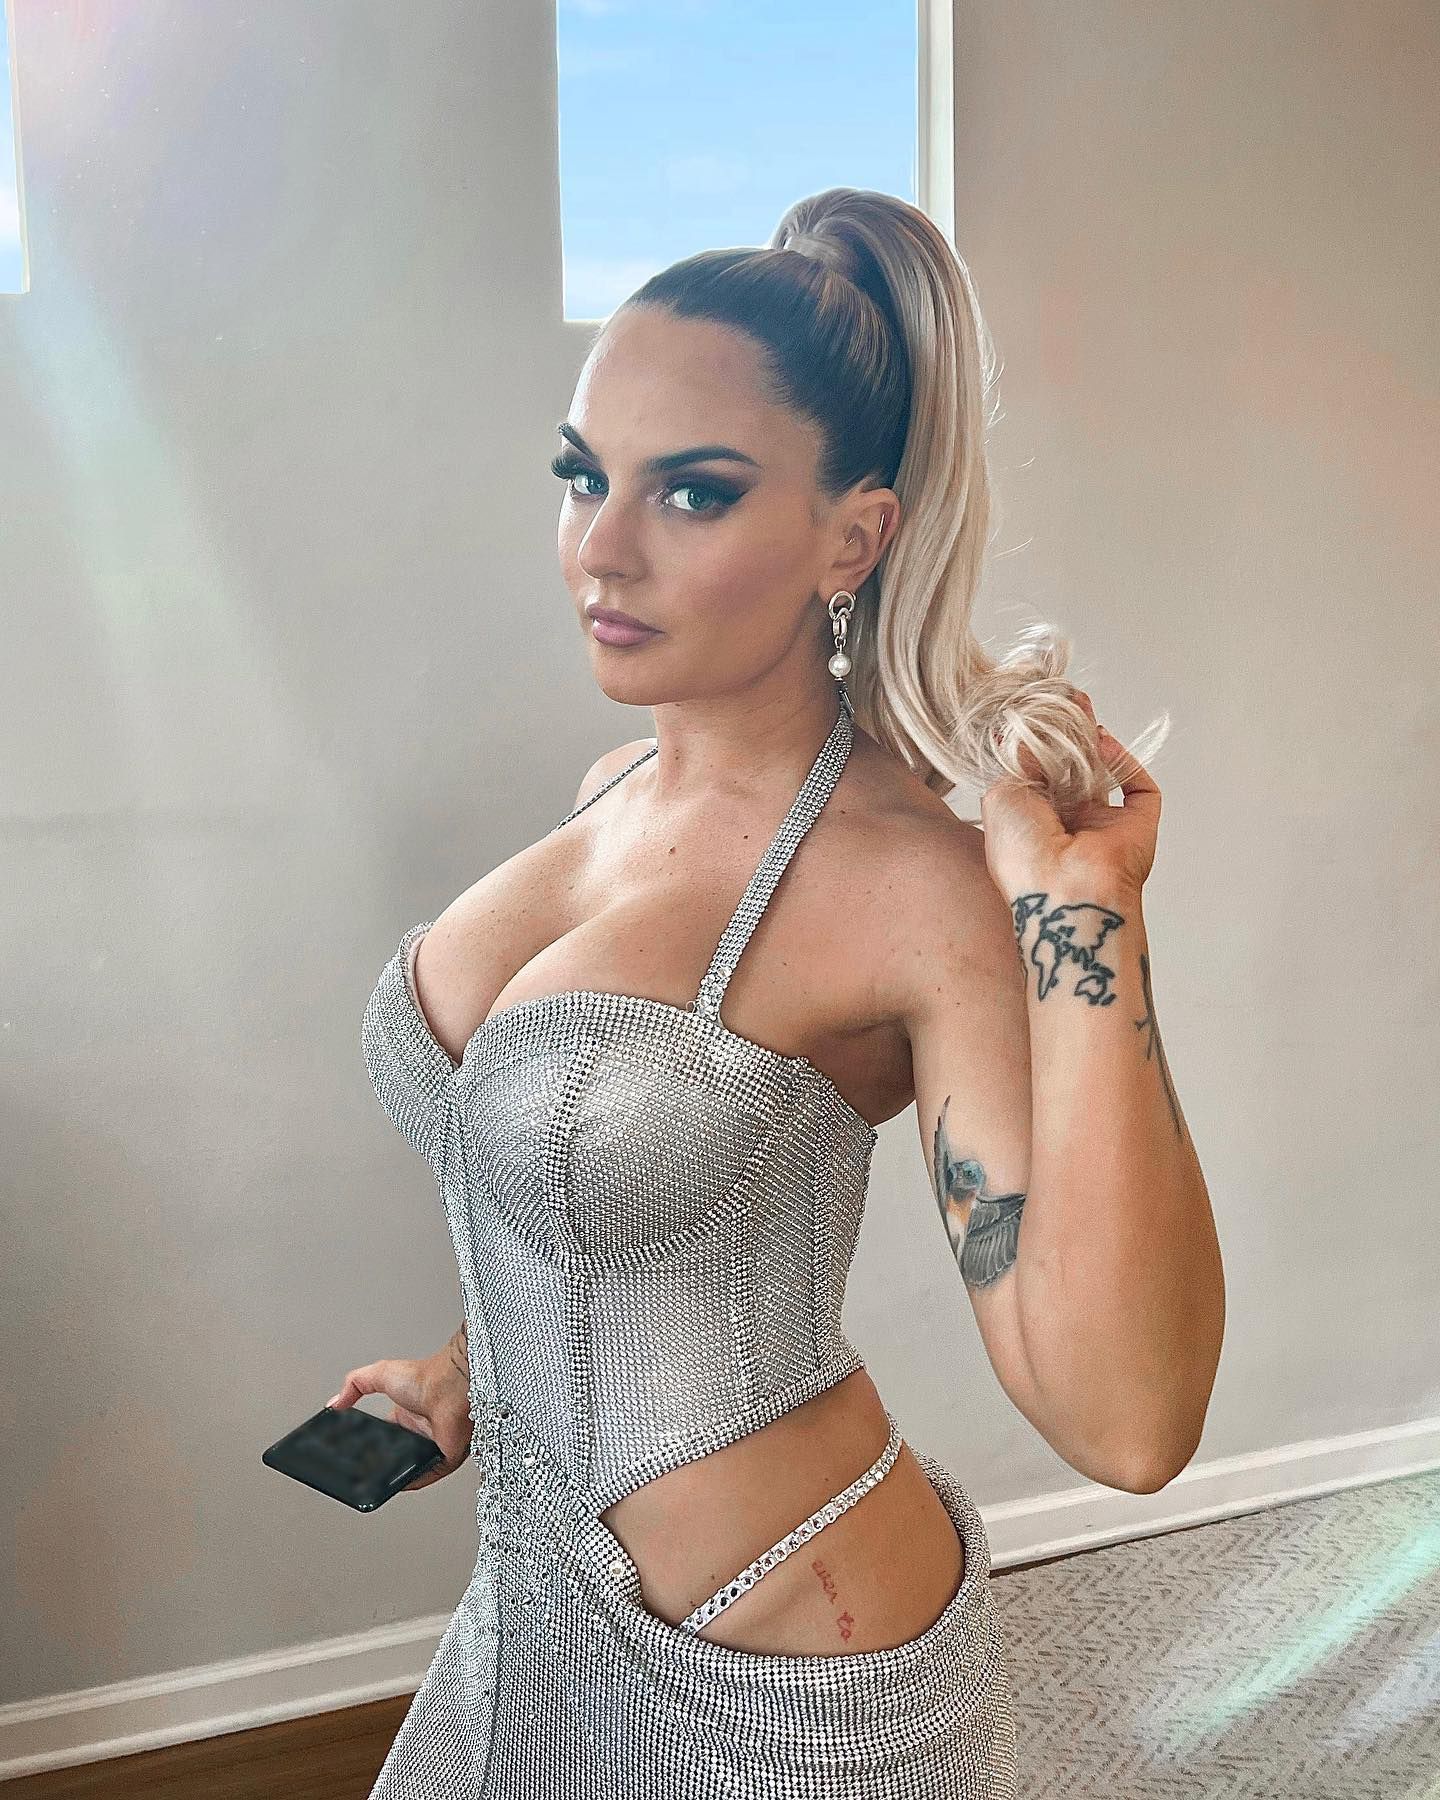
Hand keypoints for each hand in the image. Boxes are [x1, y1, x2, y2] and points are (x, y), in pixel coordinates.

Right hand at [326, 1339, 472, 1491]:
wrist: (452, 1385)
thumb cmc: (426, 1376)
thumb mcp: (380, 1374)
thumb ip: (354, 1384)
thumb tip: (334, 1403)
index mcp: (405, 1415)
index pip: (383, 1437)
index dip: (368, 1447)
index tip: (350, 1456)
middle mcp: (419, 1432)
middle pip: (395, 1457)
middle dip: (378, 1466)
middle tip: (359, 1474)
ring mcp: (432, 1446)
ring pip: (409, 1471)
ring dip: (394, 1477)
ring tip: (373, 1483)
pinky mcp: (444, 1459)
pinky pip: (425, 1477)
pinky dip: (411, 1483)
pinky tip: (396, 1486)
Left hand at [979, 688, 1160, 899]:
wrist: (1064, 890)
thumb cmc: (1024, 857)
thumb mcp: (1000, 797)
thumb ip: (1014, 763)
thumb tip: (1024, 736)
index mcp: (1033, 825)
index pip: (1039, 776)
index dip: (1037, 746)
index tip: (1033, 715)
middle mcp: (1069, 825)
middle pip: (1073, 769)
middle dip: (1068, 735)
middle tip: (1064, 702)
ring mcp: (1105, 825)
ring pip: (1104, 771)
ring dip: (1094, 739)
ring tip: (1080, 706)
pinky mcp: (1137, 823)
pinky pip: (1137, 786)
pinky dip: (1124, 760)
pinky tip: (1102, 741)